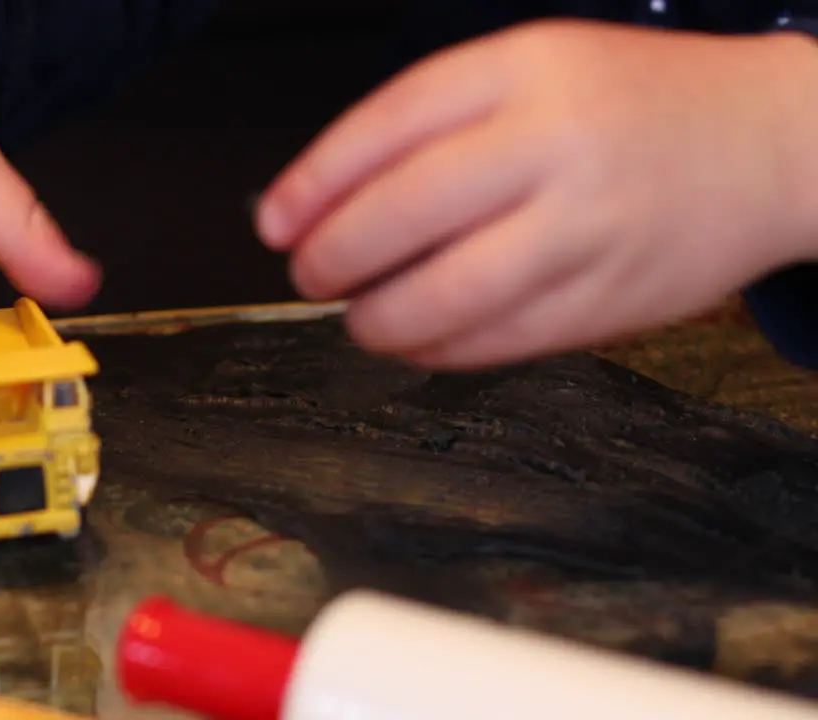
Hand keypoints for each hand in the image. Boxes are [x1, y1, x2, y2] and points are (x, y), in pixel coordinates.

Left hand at [256, 20, 817, 368]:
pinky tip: (416, 343)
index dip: (312, 183)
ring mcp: (587, 227)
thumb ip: (433, 123)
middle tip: (309, 274)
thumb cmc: (631, 106)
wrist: (770, 143)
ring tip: (359, 317)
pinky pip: (498, 342)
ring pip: (446, 294)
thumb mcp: (534, 70)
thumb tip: (316, 202)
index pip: (386, 126)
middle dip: (332, 257)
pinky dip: (438, 352)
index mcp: (527, 69)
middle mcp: (554, 144)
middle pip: (403, 212)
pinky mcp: (610, 299)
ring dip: (377, 319)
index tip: (272, 221)